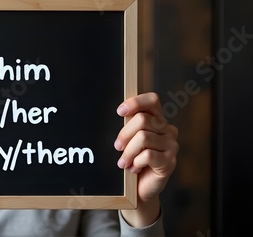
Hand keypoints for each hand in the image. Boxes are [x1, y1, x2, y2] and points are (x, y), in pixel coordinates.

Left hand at [115, 92, 178, 226]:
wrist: (140, 188)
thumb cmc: (133, 161)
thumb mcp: (129, 140)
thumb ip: (129, 126)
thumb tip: (120, 113)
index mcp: (158, 120)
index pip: (152, 100)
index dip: (136, 102)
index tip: (119, 111)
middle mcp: (168, 130)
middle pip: (142, 119)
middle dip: (124, 134)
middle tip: (117, 147)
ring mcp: (171, 145)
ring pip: (143, 138)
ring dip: (128, 152)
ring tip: (124, 162)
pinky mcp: (170, 161)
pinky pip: (147, 155)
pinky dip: (136, 162)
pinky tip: (135, 168)